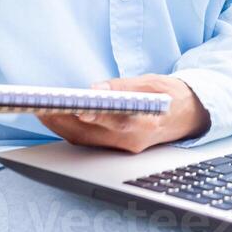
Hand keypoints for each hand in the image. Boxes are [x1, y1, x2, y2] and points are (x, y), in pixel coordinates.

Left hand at [38, 75, 209, 153]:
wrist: (190, 116)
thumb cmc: (171, 96)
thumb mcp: (152, 83)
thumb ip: (124, 86)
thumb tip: (97, 88)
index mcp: (144, 123)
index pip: (114, 121)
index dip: (92, 115)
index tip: (74, 106)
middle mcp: (132, 142)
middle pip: (91, 134)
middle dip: (64, 121)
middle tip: (41, 107)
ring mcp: (124, 149)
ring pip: (86, 140)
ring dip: (62, 127)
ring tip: (43, 111)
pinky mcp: (117, 149)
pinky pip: (90, 142)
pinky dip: (72, 131)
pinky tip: (59, 119)